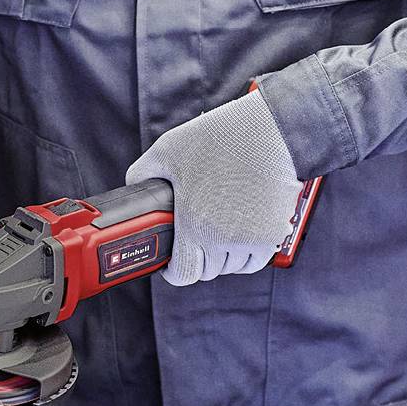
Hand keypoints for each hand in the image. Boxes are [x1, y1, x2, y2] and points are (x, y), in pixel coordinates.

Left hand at [125, 90, 302, 284]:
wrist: (272, 131)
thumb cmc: (222, 138)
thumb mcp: (168, 149)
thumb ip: (143, 173)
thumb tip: (133, 188)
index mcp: (194, 223)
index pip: (182, 274)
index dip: (173, 270)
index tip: (171, 262)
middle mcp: (224, 238)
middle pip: (207, 272)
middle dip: (197, 258)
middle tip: (194, 238)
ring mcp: (251, 239)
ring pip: (232, 267)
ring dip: (223, 256)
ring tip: (218, 229)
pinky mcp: (273, 235)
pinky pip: (256, 260)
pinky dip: (246, 253)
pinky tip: (240, 232)